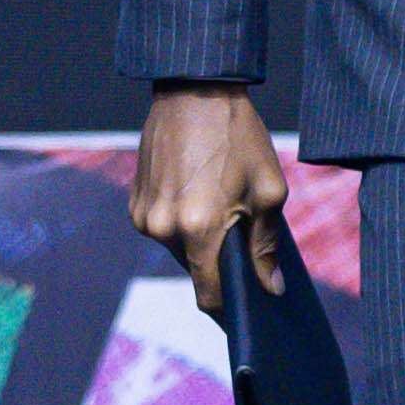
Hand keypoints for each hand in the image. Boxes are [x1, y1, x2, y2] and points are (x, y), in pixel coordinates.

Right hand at [128, 86, 286, 318]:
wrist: (194, 90)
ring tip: (221, 206)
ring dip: (199, 240)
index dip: (229, 309)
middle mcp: (162, 229)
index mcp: (198, 230)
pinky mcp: (134, 202)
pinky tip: (199, 192)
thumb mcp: (268, 191)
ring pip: (178, 249)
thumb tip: (271, 288)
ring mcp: (143, 216)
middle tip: (244, 242)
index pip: (209, 295)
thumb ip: (267, 245)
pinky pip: (162, 227)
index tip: (247, 313)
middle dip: (219, 263)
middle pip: (195, 270)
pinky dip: (182, 221)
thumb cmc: (238, 138)